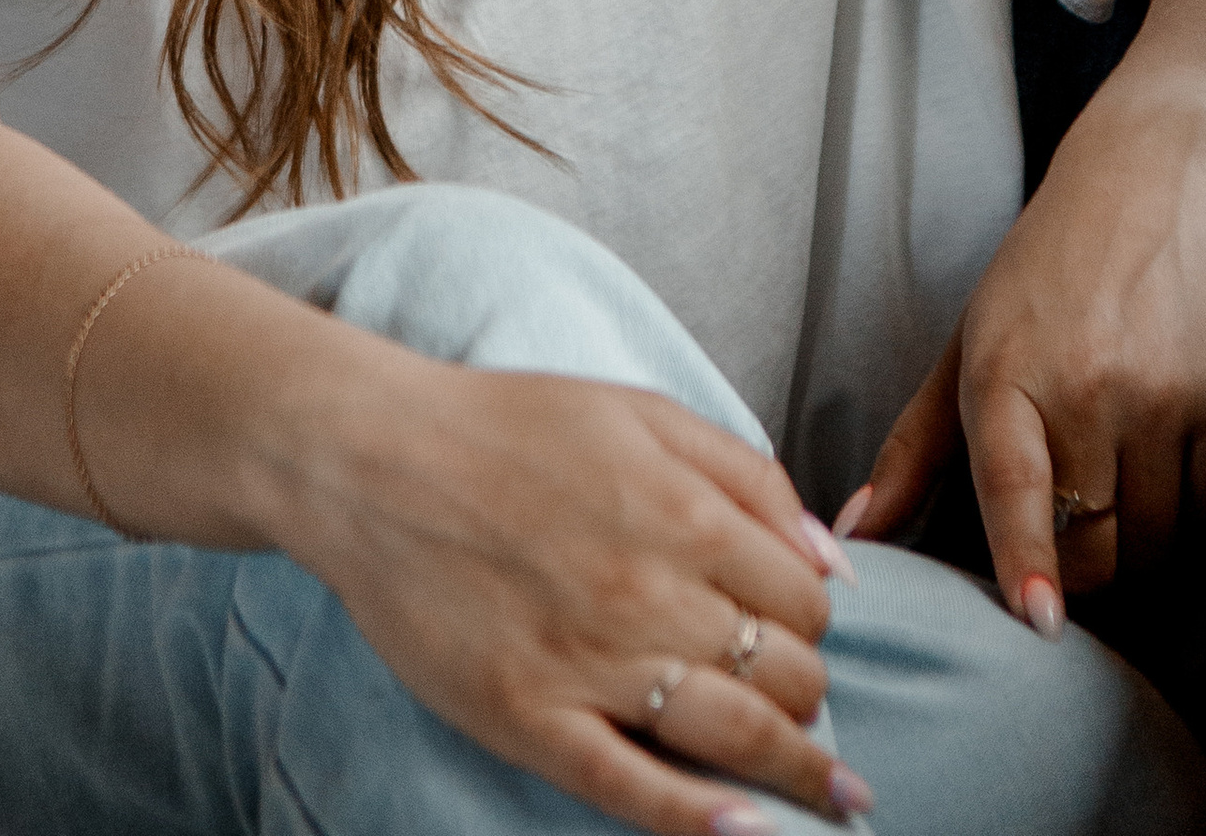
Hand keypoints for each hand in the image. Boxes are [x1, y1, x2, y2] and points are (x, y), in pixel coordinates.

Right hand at [289, 356, 864, 833]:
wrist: (374, 460)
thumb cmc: (507, 428)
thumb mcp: (641, 411)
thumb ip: (746, 475)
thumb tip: (831, 561)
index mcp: (683, 511)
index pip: (803, 598)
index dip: (813, 621)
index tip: (801, 635)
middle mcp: (650, 592)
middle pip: (782, 674)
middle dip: (809, 696)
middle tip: (804, 707)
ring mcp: (591, 663)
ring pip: (731, 735)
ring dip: (795, 771)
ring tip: (829, 796)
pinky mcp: (531, 719)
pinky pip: (632, 789)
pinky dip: (698, 820)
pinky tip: (746, 832)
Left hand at [839, 88, 1205, 628]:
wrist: (1155, 173)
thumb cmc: (1046, 266)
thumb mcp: (967, 340)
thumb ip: (915, 448)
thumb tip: (858, 534)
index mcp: (1008, 368)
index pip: (1016, 484)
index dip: (1026, 560)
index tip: (1038, 620)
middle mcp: (1087, 384)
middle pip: (1091, 545)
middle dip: (1075, 568)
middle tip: (1062, 542)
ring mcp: (1162, 393)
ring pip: (1153, 539)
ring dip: (1131, 546)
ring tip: (1108, 495)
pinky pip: (1205, 507)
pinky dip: (1181, 514)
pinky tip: (1157, 471)